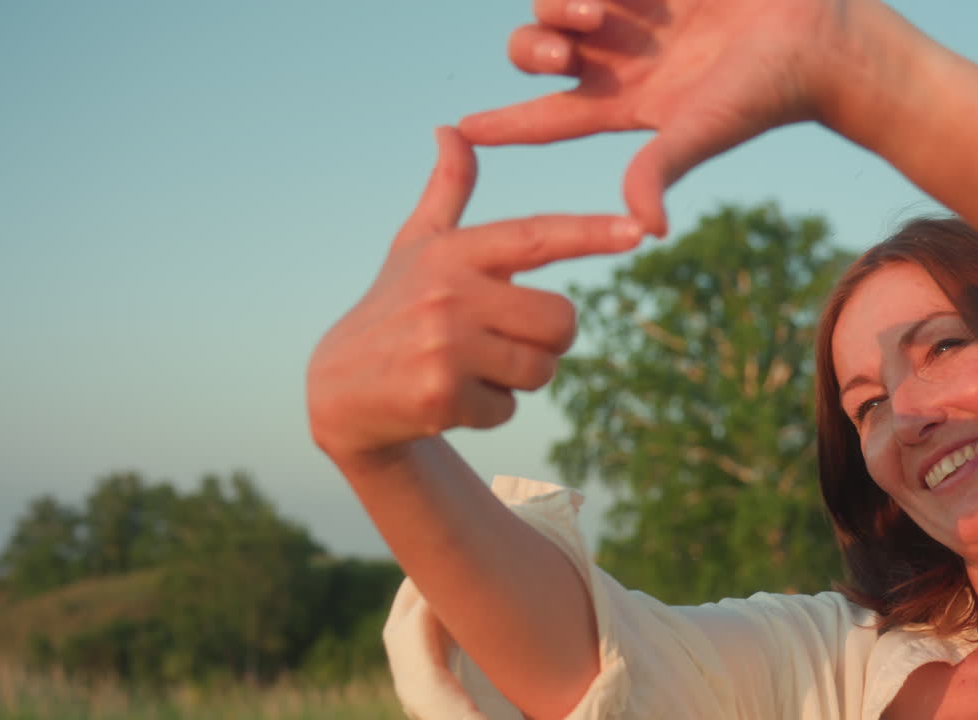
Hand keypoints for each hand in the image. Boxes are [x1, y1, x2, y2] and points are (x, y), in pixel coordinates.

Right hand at [306, 127, 642, 465]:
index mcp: (454, 251)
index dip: (591, 234)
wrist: (339, 390)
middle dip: (548, 340)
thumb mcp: (417, 246)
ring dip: (519, 379)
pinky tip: (450, 399)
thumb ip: (448, 192)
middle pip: (561, 320)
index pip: (537, 236)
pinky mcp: (440, 396)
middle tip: (504, 342)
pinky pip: (508, 409)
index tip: (638, 231)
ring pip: (541, 369)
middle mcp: (449, 292)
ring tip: (471, 368)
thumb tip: (451, 128)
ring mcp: (444, 345)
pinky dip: (489, 411)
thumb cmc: (394, 308)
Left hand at [460, 0, 881, 235]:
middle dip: (532, 50)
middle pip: (539, 54)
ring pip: (555, 4)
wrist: (818, 33)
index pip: (548, 118)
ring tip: (601, 13)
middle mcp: (619, 59)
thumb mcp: (703, 131)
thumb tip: (645, 229)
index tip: (459, 133)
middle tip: (561, 53)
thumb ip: (660, 169)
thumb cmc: (766, 91)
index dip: (504, 124)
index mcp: (624, 104)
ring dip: (560, 6)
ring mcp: (634, 14)